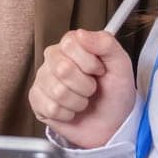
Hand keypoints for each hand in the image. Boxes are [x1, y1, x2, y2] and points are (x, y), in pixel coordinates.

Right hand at [29, 30, 136, 148]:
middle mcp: (53, 58)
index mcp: (71, 44)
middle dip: (85, 85)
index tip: (100, 70)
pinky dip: (68, 114)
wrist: (112, 123)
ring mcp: (43, 79)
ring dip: (78, 102)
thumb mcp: (121, 65)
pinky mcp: (36, 100)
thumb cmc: (114, 92)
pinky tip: (71, 111)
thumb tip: (82, 34)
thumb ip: (106, 44)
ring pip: (57, 91)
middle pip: (63, 69)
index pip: (70, 44)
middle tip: (92, 89)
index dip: (90, 62)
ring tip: (83, 100)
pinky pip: (50, 108)